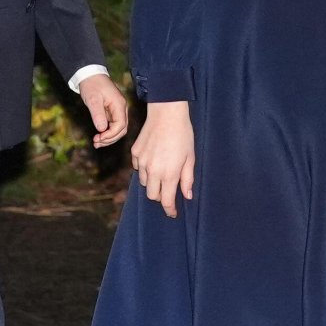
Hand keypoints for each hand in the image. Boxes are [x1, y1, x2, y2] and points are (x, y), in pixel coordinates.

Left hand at [77, 73, 128, 146]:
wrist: (90, 75)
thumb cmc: (92, 85)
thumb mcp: (93, 99)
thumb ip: (98, 114)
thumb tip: (101, 129)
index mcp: (119, 105)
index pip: (120, 125)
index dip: (110, 134)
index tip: (98, 138)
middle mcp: (121, 108)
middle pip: (121, 129)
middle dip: (110, 139)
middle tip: (96, 143)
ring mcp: (118, 110)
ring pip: (118, 129)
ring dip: (109, 138)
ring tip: (96, 143)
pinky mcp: (112, 112)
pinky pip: (113, 126)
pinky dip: (107, 133)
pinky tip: (98, 137)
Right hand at [130, 100, 194, 218]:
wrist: (166, 113)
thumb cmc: (183, 134)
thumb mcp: (190, 158)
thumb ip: (187, 179)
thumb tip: (187, 196)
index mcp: (169, 174)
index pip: (166, 201)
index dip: (169, 210)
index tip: (173, 213)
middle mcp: (153, 171)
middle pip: (152, 195)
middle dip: (160, 196)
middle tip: (169, 189)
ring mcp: (142, 162)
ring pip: (143, 182)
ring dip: (152, 182)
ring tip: (162, 170)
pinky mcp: (135, 153)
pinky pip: (138, 167)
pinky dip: (145, 168)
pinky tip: (153, 158)